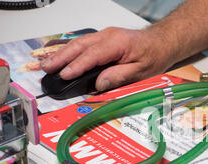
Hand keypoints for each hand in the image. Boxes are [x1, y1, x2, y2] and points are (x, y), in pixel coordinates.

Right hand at [40, 27, 174, 90]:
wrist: (161, 42)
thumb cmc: (154, 55)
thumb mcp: (142, 71)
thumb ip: (120, 76)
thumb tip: (100, 83)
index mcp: (118, 43)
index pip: (92, 55)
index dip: (76, 65)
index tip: (64, 74)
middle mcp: (108, 36)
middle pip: (79, 46)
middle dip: (60, 58)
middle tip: (46, 69)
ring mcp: (104, 35)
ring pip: (78, 43)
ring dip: (61, 53)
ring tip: (47, 64)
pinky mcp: (103, 39)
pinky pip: (82, 43)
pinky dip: (69, 50)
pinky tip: (59, 56)